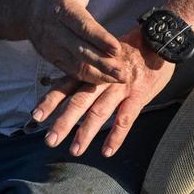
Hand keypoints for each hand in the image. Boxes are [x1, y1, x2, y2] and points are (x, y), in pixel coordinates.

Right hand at [26, 0, 126, 83]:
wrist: (26, 9)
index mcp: (63, 9)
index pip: (83, 26)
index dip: (100, 39)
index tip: (117, 48)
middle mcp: (55, 30)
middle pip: (80, 50)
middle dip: (103, 63)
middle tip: (124, 72)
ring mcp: (52, 46)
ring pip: (76, 64)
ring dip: (98, 74)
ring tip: (119, 78)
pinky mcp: (51, 57)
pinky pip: (70, 71)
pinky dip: (88, 78)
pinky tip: (105, 80)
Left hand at [31, 28, 175, 156]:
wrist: (158, 42)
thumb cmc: (129, 53)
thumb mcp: (103, 59)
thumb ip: (87, 74)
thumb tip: (65, 90)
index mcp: (91, 71)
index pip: (66, 87)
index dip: (50, 102)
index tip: (35, 117)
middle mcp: (102, 80)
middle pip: (79, 102)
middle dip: (63, 122)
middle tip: (50, 141)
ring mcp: (120, 88)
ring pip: (99, 112)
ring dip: (86, 132)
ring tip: (75, 150)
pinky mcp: (138, 95)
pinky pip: (125, 119)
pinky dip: (116, 136)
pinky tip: (107, 151)